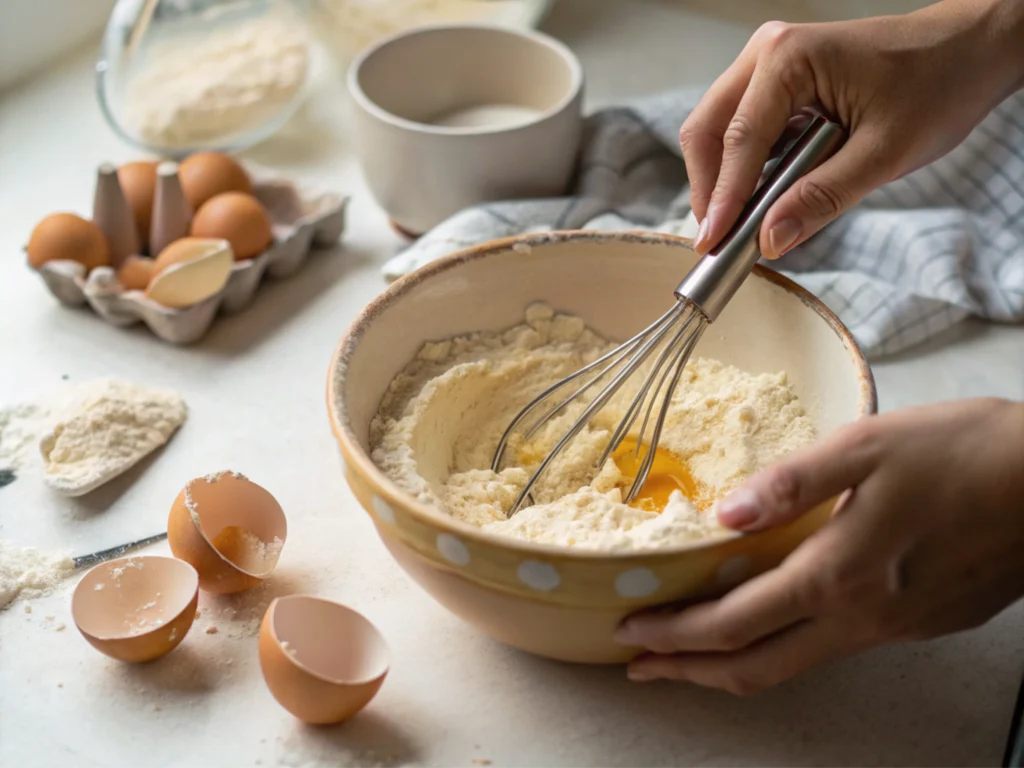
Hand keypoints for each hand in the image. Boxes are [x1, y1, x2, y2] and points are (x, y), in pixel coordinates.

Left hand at [615, 398, 1023, 693]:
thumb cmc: (964, 452)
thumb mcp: (866, 446)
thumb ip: (788, 483)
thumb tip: (723, 514)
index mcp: (836, 573)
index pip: (732, 624)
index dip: (673, 635)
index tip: (630, 634)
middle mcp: (862, 617)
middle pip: (756, 668)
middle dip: (689, 672)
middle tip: (640, 667)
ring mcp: (896, 628)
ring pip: (797, 664)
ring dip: (736, 662)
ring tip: (693, 651)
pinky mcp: (924, 623)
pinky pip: (839, 646)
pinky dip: (788, 644)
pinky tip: (778, 617)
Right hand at [682, 0, 1023, 258]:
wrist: (968, 51)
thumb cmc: (938, 85)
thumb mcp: (884, 153)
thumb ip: (822, 198)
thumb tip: (770, 239)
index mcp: (790, 59)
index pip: (739, 140)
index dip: (723, 198)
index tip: (712, 244)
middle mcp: (768, 53)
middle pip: (707, 129)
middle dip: (708, 187)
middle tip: (716, 238)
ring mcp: (769, 63)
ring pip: (718, 129)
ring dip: (723, 178)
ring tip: (737, 223)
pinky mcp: (778, 80)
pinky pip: (742, 128)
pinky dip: (743, 166)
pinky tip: (760, 196)